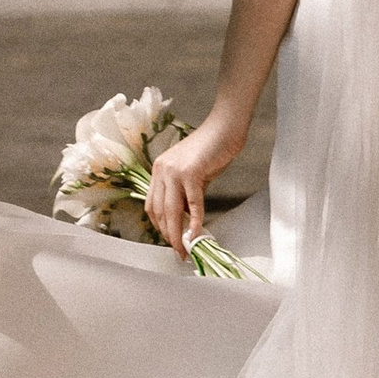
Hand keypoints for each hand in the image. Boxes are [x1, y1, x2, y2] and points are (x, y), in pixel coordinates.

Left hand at [146, 107, 244, 256]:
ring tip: (185, 248)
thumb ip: (186, 193)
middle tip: (179, 250)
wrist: (226, 127)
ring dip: (177, 234)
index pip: (152, 205)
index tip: (170, 239)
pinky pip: (192, 203)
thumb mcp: (193, 173)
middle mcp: (161, 170)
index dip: (159, 225)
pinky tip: (198, 233)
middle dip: (168, 235)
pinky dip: (195, 221)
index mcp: (159, 169)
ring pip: (171, 211)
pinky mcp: (191, 172)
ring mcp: (174, 171)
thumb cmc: (213, 147)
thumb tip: (187, 219)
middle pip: (159, 211)